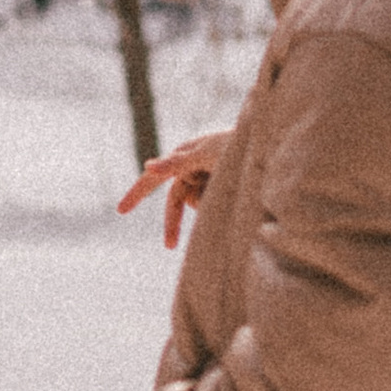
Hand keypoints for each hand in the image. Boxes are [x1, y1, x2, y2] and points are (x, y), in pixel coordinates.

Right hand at [116, 130, 230, 248]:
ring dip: (209, 203)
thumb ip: (176, 162)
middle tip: (170, 246)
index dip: (136, 194)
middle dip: (174, 222)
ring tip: (230, 188)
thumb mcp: (206, 154)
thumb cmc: (237, 145)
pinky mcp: (220, 186)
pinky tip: (234, 190)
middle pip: (175, 200)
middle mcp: (192, 167)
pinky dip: (220, 202)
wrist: (270, 146)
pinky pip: (211, 204)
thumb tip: (147, 166)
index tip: (120, 210)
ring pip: (196, 204)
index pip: (153, 178)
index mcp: (183, 155)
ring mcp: (207, 177)